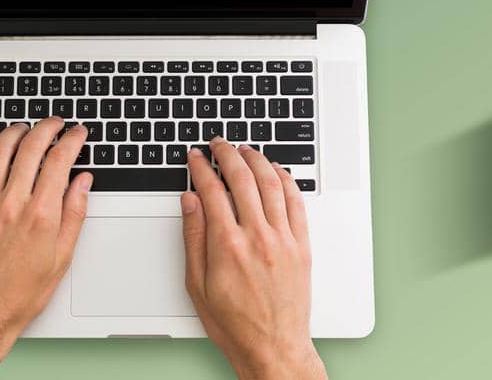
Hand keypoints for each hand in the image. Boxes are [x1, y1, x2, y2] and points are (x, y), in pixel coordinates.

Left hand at [0, 118, 91, 379]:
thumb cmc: (20, 293)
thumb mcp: (62, 257)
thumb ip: (74, 213)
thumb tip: (83, 183)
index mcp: (41, 215)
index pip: (59, 160)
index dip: (72, 139)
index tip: (77, 133)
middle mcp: (12, 204)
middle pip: (31, 146)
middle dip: (48, 127)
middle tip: (56, 123)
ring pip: (1, 150)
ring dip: (16, 132)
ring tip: (27, 128)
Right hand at [182, 138, 325, 379]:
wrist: (272, 347)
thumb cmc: (234, 323)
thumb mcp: (197, 285)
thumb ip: (193, 238)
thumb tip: (190, 201)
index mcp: (227, 246)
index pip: (212, 190)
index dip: (201, 167)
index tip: (196, 157)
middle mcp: (257, 237)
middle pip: (242, 178)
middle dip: (227, 154)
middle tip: (219, 144)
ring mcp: (283, 239)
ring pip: (271, 183)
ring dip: (257, 160)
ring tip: (245, 149)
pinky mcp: (302, 245)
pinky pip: (295, 202)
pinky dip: (285, 180)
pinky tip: (276, 171)